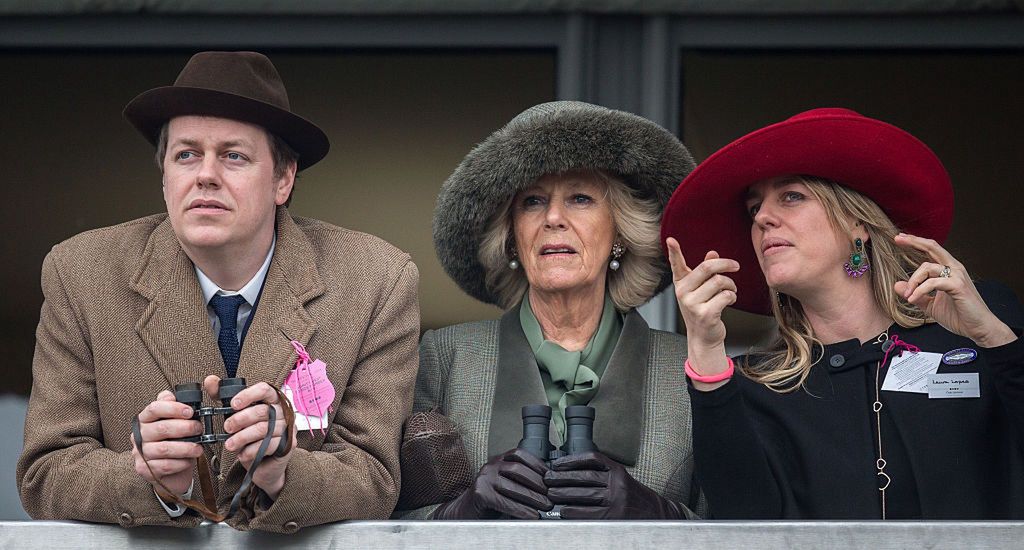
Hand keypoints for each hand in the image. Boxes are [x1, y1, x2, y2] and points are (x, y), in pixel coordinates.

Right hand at [132, 390, 202, 495]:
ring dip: (186, 448)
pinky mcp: (144, 469)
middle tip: (199, 429)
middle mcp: (138, 435)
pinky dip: (180, 463)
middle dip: (185, 428)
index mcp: (145, 420)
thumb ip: (172, 408)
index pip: (154, 408)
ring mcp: (139, 453)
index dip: (173, 408)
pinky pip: (164, 465)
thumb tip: (171, 396)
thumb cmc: (172, 442)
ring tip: (198, 448)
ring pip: (164, 449)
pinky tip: (188, 461)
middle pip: (162, 428)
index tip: (190, 412)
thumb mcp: (173, 422)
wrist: (168, 472)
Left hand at [204, 375, 295, 500]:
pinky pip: (268, 445)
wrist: (263, 463)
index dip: (248, 395)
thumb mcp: (235, 414)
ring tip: (230, 445)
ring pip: (263, 429)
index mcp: (272, 399)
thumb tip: (210, 380)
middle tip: (227, 428)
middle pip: (262, 411)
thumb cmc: (250, 435)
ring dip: (242, 438)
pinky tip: (243, 454)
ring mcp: (288, 428)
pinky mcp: (288, 444)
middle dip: (240, 420)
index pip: (264, 389)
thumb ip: (223, 397)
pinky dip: (251, 451)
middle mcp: (283, 411)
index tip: (232, 405)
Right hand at [433, 448, 551, 518]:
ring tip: (545, 506)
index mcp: (498, 460)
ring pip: (512, 486)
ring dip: (532, 498)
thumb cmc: (489, 500)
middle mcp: (490, 466)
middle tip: (551, 496)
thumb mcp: (506, 484)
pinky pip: (504, 501)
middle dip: (537, 483)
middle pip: (518, 470)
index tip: (550, 476)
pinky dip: (520, 509)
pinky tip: (531, 515)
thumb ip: (520, 480)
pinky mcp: (480, 493)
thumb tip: (547, 485)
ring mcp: (484, 478)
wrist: (465, 512)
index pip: (520, 455)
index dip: (537, 464)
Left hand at [545, 451, 686, 518]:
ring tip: (550, 493)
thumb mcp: (622, 479)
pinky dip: (573, 512)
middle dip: (561, 477)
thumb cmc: (636, 498)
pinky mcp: (613, 518)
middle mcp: (617, 483)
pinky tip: (564, 511)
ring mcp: (615, 501)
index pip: (591, 459)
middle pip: (583, 476)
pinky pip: (587, 513)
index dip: (571, 460)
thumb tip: (571, 473)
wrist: (658, 515)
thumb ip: (602, 474)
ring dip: (563, 494)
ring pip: (583, 495)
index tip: (557, 463)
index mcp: (618, 470)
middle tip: (547, 478)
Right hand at [666, 237, 737, 385]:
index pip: (676, 264)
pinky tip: (730, 300)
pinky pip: (726, 296)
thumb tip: (713, 253)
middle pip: (707, 268)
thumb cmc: (702, 310)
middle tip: (736, 265)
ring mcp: (692, 304)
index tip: (670, 240)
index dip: (673, 251)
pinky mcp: (704, 314)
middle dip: (726, 264)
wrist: (704, 337)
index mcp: (681, 283)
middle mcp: (683, 292)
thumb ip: (706, 271)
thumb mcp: (701, 289)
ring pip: (720, 282)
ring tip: (731, 290)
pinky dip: (732, 296)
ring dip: (731, 285)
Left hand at [893, 233, 1014, 346]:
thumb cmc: (958, 316)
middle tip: (897, 239)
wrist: (978, 328)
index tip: (899, 238)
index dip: (916, 242)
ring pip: (928, 267)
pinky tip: (913, 299)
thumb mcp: (930, 305)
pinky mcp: (958, 286)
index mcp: (948, 270)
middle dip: (914, 241)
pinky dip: (919, 290)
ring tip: (908, 296)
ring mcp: (957, 276)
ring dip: (913, 282)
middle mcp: (954, 268)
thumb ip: (916, 294)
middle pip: (932, 247)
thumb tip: (897, 285)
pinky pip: (933, 283)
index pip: (931, 250)